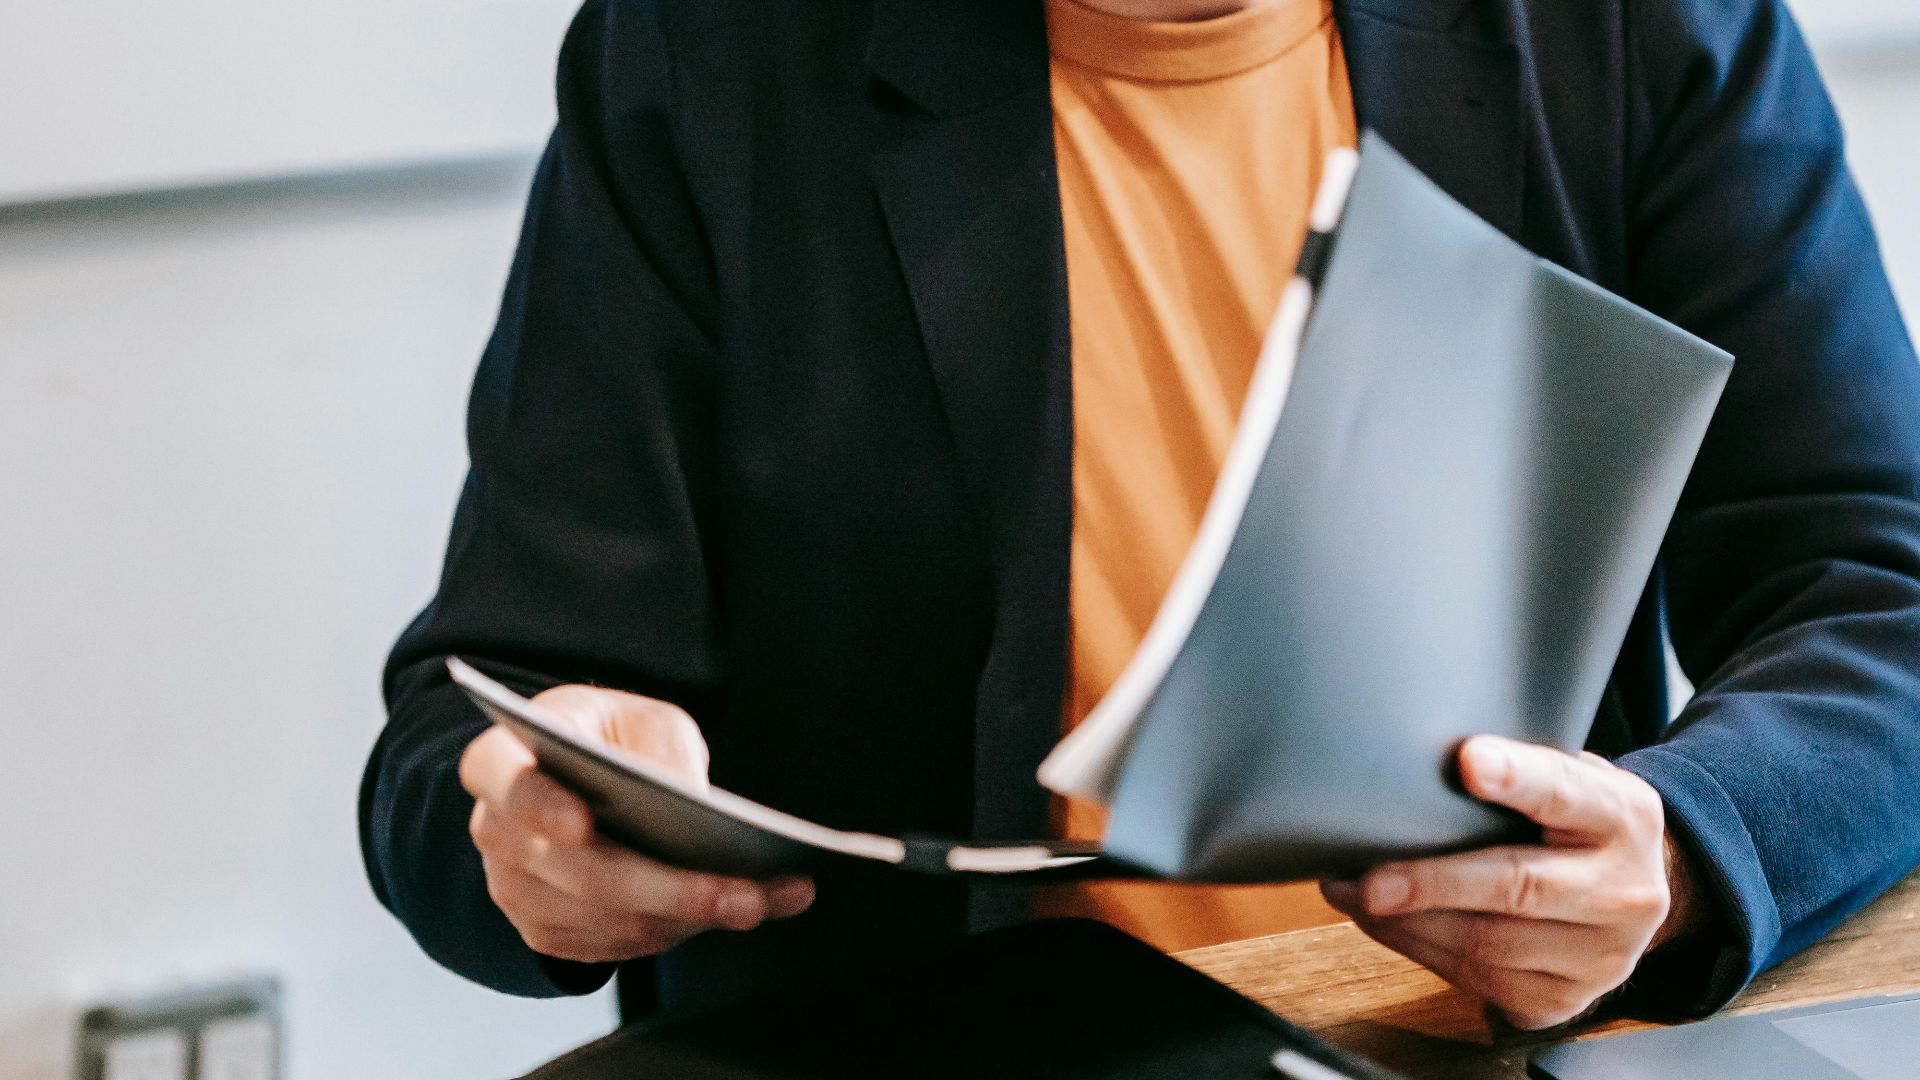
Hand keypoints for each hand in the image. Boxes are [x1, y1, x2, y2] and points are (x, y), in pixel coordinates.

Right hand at [458, 683, 814, 963]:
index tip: (582, 824)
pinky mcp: (549, 932)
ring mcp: (516, 891)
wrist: (579, 779)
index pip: (505, 783)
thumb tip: (690, 799)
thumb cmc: (609, 737)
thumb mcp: (639, 716)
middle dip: (670, 890)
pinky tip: (744, 908)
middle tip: (746, 894)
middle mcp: (496, 833)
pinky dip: (683, 930)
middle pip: (579, 873)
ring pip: (607, 920)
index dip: (538, 807)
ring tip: (764, 900)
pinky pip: (618, 945)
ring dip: (691, 917)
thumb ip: (660, 745)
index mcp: (500, 762)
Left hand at [1320, 736, 1700, 1029]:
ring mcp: (1599, 958)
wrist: (1630, 895)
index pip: (1566, 791)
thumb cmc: (1574, 825)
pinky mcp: (1562, 1000)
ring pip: (1486, 946)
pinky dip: (1419, 950)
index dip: (1518, 776)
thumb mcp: (1573, 782)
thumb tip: (1419, 765)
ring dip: (1406, 923)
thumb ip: (1519, 771)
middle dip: (1433, 883)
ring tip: (1353, 895)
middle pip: (1519, 885)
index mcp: (1623, 818)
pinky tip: (1386, 925)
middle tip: (1369, 881)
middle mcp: (1623, 893)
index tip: (1470, 762)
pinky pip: (1477, 981)